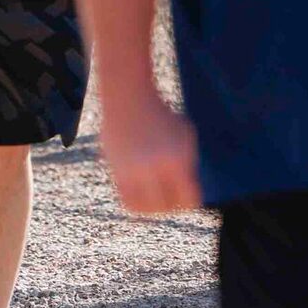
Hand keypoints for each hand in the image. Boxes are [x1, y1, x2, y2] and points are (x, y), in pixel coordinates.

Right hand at [100, 96, 202, 214]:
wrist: (129, 99)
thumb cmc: (162, 116)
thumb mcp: (185, 136)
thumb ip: (187, 163)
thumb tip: (186, 189)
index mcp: (177, 159)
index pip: (189, 200)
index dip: (191, 200)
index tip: (188, 194)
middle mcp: (154, 168)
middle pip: (166, 207)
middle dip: (172, 206)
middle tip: (172, 198)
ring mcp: (133, 171)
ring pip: (144, 209)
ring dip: (152, 208)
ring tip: (155, 198)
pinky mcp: (116, 171)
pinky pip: (127, 201)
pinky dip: (136, 203)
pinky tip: (141, 192)